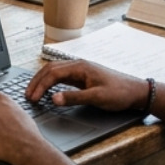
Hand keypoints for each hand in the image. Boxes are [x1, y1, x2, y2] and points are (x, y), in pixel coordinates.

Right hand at [27, 60, 147, 112]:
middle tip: (27, 95)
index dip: (40, 86)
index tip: (32, 98)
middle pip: (50, 70)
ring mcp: (80, 71)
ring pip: (54, 72)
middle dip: (36, 82)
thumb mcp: (97, 98)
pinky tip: (48, 90)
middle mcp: (78, 66)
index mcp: (80, 67)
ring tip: (33, 93)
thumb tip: (53, 99)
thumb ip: (74, 98)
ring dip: (42, 81)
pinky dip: (51, 83)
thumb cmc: (120, 93)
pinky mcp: (83, 77)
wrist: (137, 92)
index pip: (52, 73)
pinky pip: (61, 77)